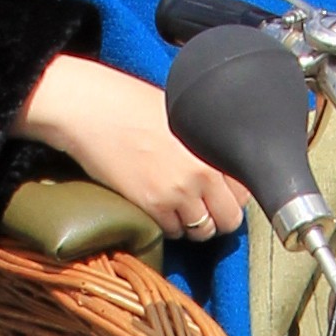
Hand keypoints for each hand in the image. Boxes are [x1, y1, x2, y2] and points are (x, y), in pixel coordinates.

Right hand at [16, 52, 252, 240]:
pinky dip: (170, 226)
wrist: (90, 110)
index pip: (245, 189)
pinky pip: (174, 232)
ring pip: (202, 231)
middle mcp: (202, 172)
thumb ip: (204, 139)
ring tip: (180, 208)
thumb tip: (218, 158)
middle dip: (218, 217)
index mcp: (213, 144)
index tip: (222, 194)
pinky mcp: (153, 206)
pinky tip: (160, 208)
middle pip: (229, 218)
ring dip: (194, 224)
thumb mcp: (182, 112)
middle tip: (204, 209)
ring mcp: (178, 192)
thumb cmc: (130, 102)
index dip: (233, 195)